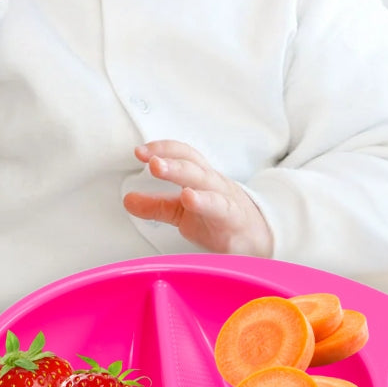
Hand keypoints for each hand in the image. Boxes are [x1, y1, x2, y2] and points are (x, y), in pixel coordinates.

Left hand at [123, 140, 272, 256]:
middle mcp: (214, 184)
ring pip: (209, 187)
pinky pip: (221, 211)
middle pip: (193, 167)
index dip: (163, 149)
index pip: (183, 155)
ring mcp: (225, 202)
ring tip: (169, 178)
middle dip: (172, 162)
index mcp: (201, 177)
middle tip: (151, 161)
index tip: (139, 151)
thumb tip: (128, 200)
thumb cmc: (220, 219)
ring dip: (188, 180)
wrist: (259, 238)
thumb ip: (157, 206)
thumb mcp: (183, 212)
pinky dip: (206, 204)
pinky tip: (191, 200)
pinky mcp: (232, 223)